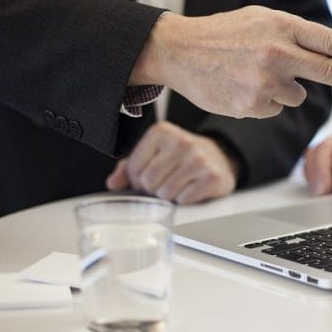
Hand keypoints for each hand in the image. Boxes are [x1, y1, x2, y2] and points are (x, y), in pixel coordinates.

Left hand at [106, 121, 236, 203]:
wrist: (219, 158)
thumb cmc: (180, 157)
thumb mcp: (154, 154)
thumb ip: (129, 166)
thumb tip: (113, 183)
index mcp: (161, 132)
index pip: (134, 168)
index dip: (137, 179)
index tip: (148, 176)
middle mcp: (181, 141)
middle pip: (149, 182)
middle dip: (153, 189)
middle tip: (164, 182)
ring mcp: (198, 159)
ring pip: (165, 193)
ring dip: (169, 196)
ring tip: (178, 184)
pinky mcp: (212, 176)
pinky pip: (184, 199)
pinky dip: (185, 199)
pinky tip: (191, 188)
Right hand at [131, 6, 331, 118]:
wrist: (178, 50)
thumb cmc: (225, 33)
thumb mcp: (262, 20)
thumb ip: (296, 36)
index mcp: (281, 25)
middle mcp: (277, 52)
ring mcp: (265, 81)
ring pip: (299, 95)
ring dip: (287, 88)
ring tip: (254, 73)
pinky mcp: (253, 105)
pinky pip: (276, 108)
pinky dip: (266, 101)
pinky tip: (243, 85)